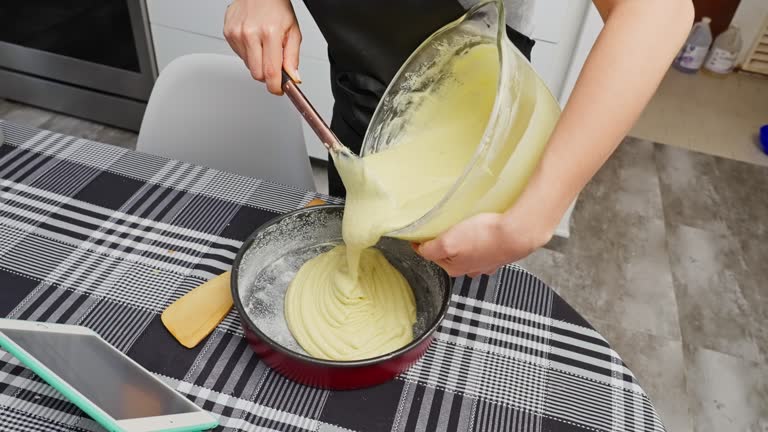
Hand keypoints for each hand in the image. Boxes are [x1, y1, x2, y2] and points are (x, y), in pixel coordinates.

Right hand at [224, 0, 301, 94]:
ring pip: (248, 66)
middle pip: (257, 74)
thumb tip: (293, 78)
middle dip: (267, 75)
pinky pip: (240, 56)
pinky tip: (254, 41)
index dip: (275, 87)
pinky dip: (249, 53)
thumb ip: (293, 58)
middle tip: (275, 65)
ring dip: (258, 62)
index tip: (279, 90)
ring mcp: (237, 34)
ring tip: (264, 46)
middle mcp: (250, 33)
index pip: (270, 72)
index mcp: (269, 33)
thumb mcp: (293, 31)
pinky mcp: (228, 33)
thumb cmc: (277, 8)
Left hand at [416, 212, 551, 277]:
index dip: (423, 241)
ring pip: (467, 249)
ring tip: (464, 224)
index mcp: (455, 268)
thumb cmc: (486, 237)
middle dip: (444, 240)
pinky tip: (484, 227)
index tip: (421, 231)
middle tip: (443, 225)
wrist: (518, 232)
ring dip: (464, 238)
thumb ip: (430, 249)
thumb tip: (420, 249)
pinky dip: (481, 236)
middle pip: (449, 253)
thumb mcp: (448, 243)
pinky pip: (485, 243)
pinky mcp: (499, 250)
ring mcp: (487, 261)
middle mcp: (471, 268)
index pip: (430, 255)